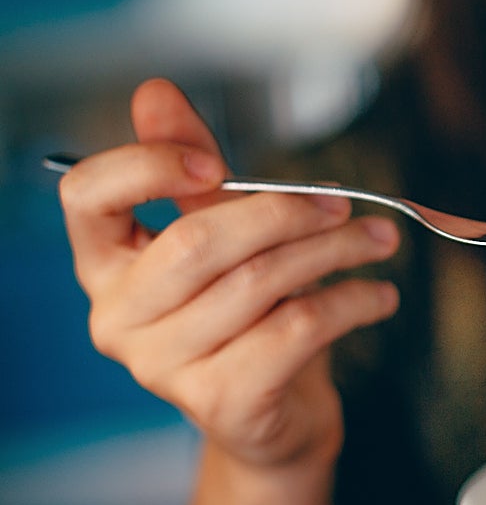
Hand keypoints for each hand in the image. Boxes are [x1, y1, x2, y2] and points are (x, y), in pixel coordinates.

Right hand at [57, 78, 400, 472]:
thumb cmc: (250, 310)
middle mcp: (118, 317)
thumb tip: (154, 91)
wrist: (279, 413)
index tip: (213, 161)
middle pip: (197, 241)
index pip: (86, 195)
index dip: (147, 165)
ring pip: (259, 282)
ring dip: (334, 250)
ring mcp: (164, 367)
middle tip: (344, 201)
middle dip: (284, 211)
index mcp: (106, 263)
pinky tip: (380, 295)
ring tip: (379, 239)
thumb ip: (194, 169)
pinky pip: (297, 330)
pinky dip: (351, 302)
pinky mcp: (221, 401)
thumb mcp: (224, 232)